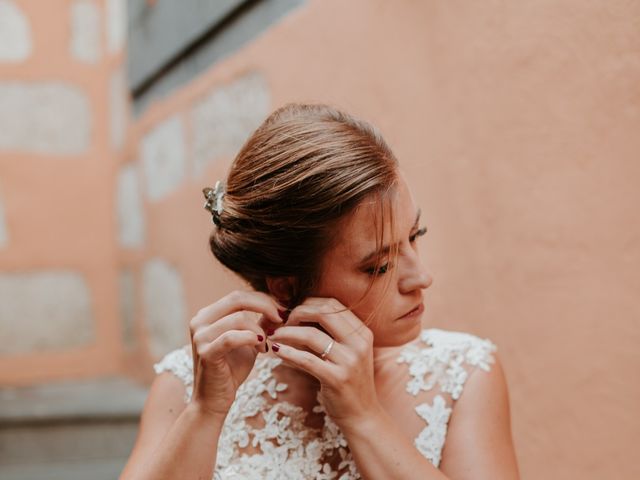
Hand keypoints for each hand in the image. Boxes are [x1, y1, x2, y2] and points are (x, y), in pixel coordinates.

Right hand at [189, 290, 283, 417]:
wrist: (214, 400)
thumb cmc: (231, 370)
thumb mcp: (249, 341)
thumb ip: (260, 323)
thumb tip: (280, 307)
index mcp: (207, 315)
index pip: (238, 295)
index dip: (263, 299)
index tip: (282, 311)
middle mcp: (199, 321)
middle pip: (237, 299)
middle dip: (265, 306)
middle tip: (282, 318)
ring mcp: (200, 336)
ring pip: (238, 318)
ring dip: (259, 330)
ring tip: (266, 344)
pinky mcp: (205, 353)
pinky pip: (231, 337)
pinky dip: (250, 339)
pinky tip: (262, 347)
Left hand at [267, 297, 382, 430]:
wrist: (363, 416)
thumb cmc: (349, 382)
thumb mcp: (346, 353)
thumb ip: (329, 335)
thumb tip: (296, 317)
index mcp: (362, 332)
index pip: (333, 304)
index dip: (309, 303)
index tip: (293, 312)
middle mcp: (359, 343)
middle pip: (323, 312)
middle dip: (297, 313)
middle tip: (282, 322)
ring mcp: (349, 361)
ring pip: (311, 335)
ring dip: (287, 332)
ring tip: (274, 335)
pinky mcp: (337, 379)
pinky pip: (307, 360)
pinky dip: (288, 353)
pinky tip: (276, 351)